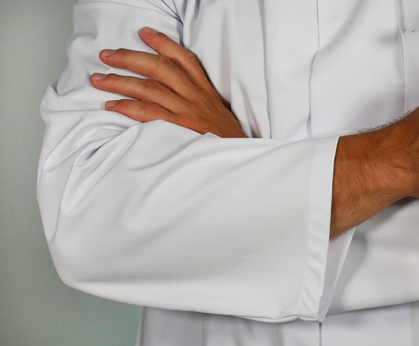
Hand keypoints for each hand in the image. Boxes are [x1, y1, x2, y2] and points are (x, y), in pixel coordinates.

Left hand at [90, 27, 245, 137]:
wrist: (237, 158)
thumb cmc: (225, 140)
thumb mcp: (218, 113)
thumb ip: (199, 100)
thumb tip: (173, 92)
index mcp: (205, 91)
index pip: (184, 59)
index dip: (163, 43)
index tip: (144, 33)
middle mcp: (195, 97)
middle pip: (160, 68)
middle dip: (130, 58)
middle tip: (107, 55)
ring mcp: (186, 112)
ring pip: (149, 88)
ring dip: (120, 81)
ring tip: (98, 79)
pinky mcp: (178, 129)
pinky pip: (148, 113)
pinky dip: (127, 107)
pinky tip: (112, 105)